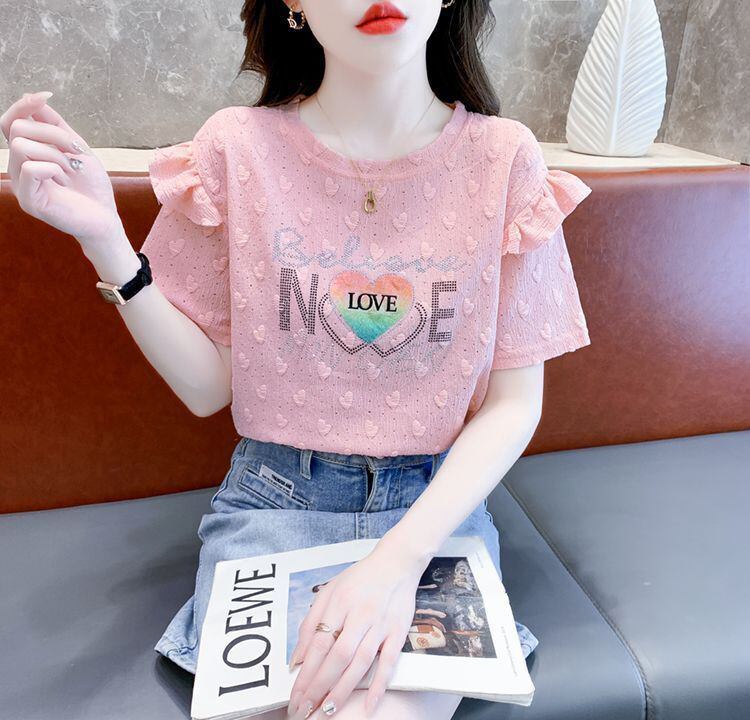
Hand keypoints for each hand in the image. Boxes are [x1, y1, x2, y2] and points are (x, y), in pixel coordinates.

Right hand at [1, 91, 122, 244]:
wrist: (105, 217)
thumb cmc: (91, 186)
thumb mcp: (76, 147)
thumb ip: (55, 124)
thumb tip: (35, 97)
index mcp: (27, 155)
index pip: (10, 123)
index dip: (23, 106)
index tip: (46, 96)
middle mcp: (18, 168)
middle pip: (19, 129)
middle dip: (53, 134)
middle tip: (76, 152)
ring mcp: (21, 185)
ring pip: (22, 146)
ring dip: (55, 154)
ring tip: (71, 170)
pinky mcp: (29, 201)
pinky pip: (28, 169)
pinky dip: (51, 168)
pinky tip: (64, 180)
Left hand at [286, 539, 428, 717]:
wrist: (397, 563)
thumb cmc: (360, 579)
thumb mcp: (329, 592)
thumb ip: (311, 623)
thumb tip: (297, 659)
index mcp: (339, 602)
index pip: (318, 643)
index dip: (305, 673)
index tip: (295, 696)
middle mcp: (359, 614)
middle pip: (337, 656)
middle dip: (319, 687)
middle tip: (305, 710)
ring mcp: (380, 624)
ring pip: (360, 662)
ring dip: (343, 689)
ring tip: (327, 711)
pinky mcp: (398, 632)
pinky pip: (388, 662)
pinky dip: (379, 684)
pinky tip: (368, 705)